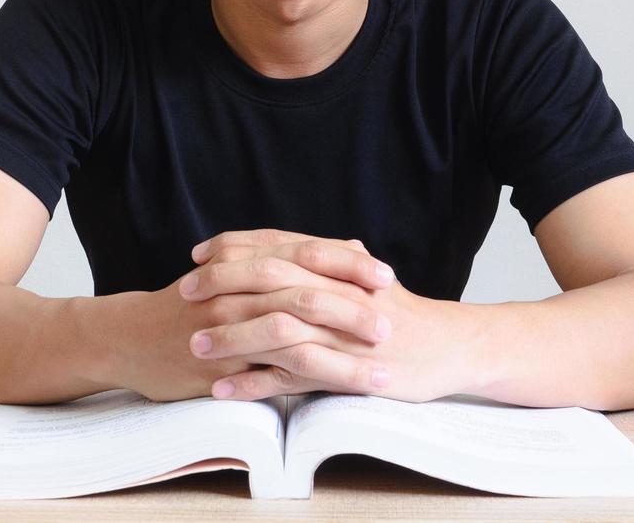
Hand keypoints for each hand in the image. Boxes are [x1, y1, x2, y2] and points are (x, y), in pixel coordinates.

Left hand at [182, 229, 464, 402]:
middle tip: (184, 293)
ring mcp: (339, 332)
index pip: (276, 245)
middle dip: (221, 284)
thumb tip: (290, 246)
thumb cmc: (402, 313)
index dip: (233, 247)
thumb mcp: (364, 275)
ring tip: (195, 344)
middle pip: (269, 278)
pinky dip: (254, 382)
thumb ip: (328, 260)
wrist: (449, 346)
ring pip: (275, 327)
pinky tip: (223, 388)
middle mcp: (336, 291)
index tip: (198, 254)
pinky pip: (290, 377)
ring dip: (230, 336)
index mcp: (337, 264)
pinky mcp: (344, 371)